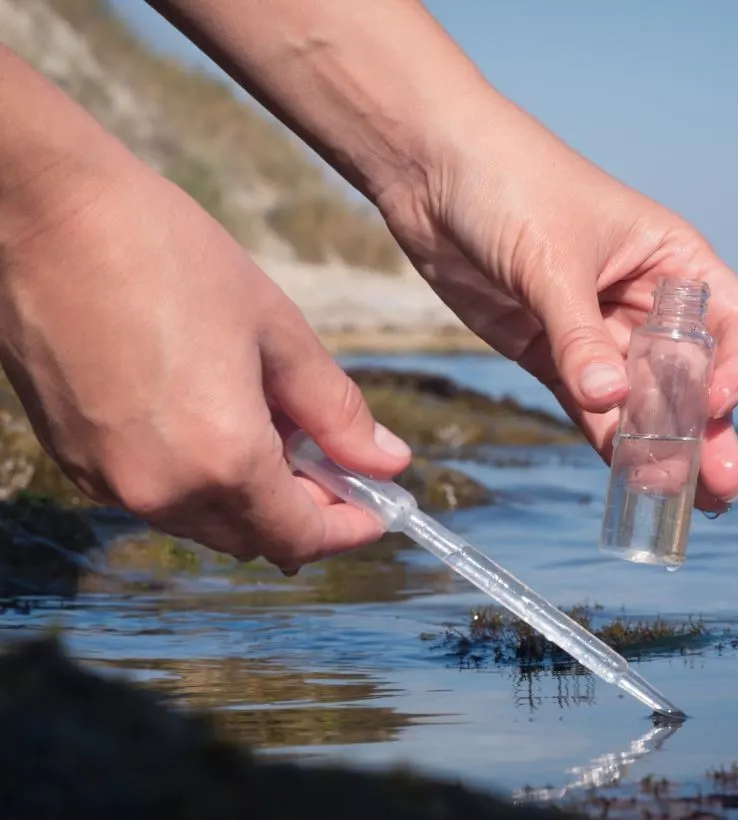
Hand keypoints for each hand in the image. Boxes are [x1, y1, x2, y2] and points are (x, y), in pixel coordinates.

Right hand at [0, 160, 410, 569]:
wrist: (46, 214)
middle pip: (253, 538)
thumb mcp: (278, 334)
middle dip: (304, 511)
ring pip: (205, 521)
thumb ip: (337, 412)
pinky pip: (159, 495)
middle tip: (334, 462)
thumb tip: (390, 461)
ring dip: (252, 496)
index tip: (378, 509)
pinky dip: (201, 481)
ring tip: (275, 431)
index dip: (347, 529)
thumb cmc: (172, 259)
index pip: (300, 537)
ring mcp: (108, 482)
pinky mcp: (74, 460)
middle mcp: (161, 491)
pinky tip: (214, 425)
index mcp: (221, 461)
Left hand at [376, 95, 737, 512]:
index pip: (724, 321)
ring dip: (650, 443)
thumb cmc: (508, 182)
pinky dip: (599, 432)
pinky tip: (621, 469)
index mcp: (666, 257)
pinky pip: (580, 399)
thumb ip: (579, 334)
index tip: (715, 404)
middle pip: (681, 371)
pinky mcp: (543, 347)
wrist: (431, 171)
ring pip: (630, 396)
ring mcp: (588, 326)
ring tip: (671, 495)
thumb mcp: (550, 258)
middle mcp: (635, 296)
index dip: (730, 368)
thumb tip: (611, 401)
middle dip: (699, 427)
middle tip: (716, 487)